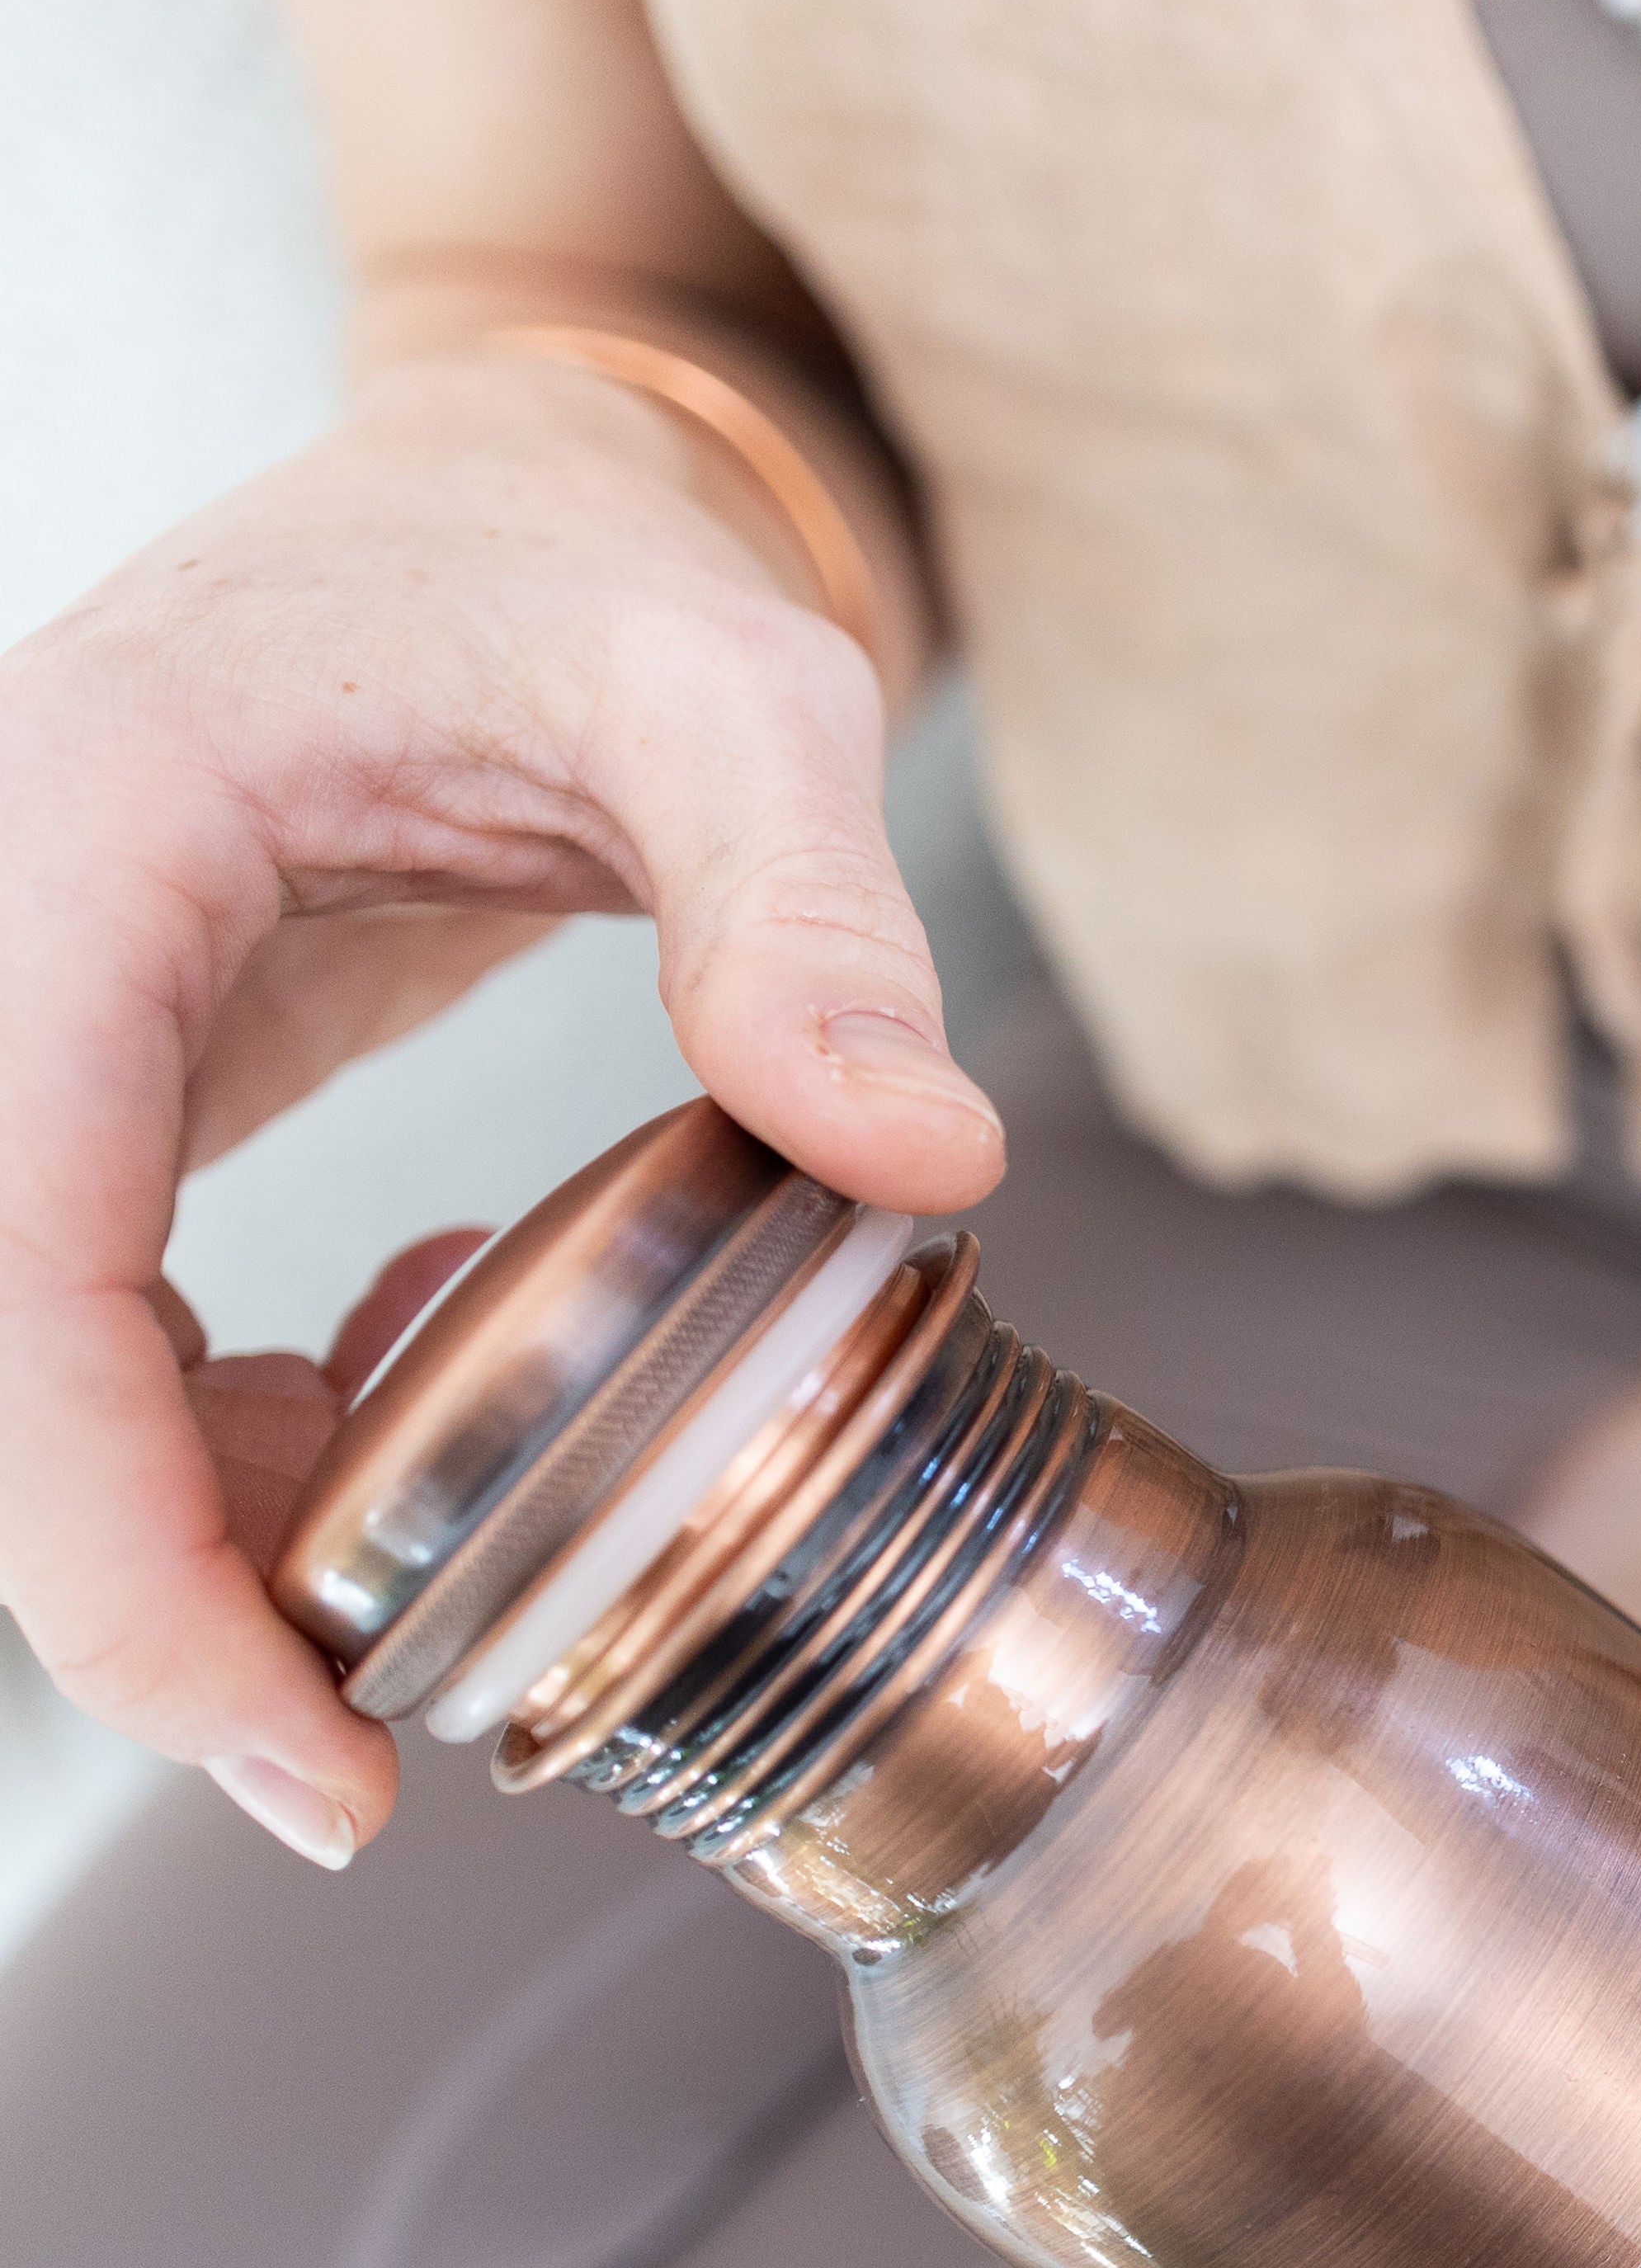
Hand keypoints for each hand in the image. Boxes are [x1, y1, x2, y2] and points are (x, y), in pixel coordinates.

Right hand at [0, 350, 1000, 1863]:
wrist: (517, 498)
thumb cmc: (597, 564)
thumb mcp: (734, 696)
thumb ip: (811, 912)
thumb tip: (921, 1159)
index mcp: (71, 841)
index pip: (6, 1256)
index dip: (112, 1550)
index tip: (295, 1762)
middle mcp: (2, 947)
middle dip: (142, 1592)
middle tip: (358, 1769)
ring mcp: (33, 1021)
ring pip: (22, 1364)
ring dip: (194, 1519)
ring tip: (436, 1533)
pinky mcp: (99, 1074)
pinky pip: (83, 1317)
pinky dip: (226, 1429)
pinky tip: (412, 1379)